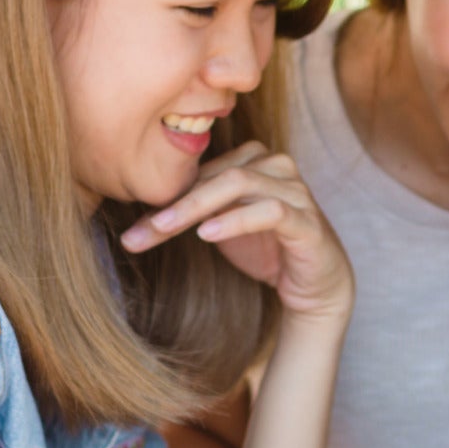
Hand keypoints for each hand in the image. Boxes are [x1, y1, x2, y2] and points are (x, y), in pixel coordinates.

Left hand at [120, 142, 353, 321]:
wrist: (316, 287)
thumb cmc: (268, 251)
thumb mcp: (222, 227)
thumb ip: (194, 210)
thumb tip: (139, 213)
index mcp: (256, 161)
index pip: (203, 172)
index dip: (166, 198)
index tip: (132, 230)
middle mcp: (278, 168)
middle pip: (217, 174)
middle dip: (174, 203)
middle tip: (141, 230)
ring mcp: (296, 192)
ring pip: (239, 184)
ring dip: (196, 207)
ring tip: (164, 229)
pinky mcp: (308, 221)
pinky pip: (270, 212)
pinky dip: (236, 220)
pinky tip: (208, 234)